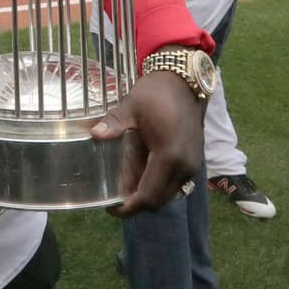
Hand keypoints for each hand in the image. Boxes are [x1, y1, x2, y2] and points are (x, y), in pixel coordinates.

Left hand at [90, 69, 204, 216]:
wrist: (184, 81)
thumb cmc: (156, 92)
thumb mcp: (132, 106)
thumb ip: (114, 123)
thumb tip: (94, 134)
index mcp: (169, 156)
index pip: (148, 195)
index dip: (129, 207)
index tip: (111, 208)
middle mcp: (185, 166)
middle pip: (159, 200)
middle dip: (137, 204)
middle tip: (115, 200)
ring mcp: (192, 164)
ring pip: (168, 193)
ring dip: (148, 194)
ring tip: (125, 187)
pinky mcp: (194, 159)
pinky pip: (175, 183)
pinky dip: (158, 185)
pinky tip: (141, 174)